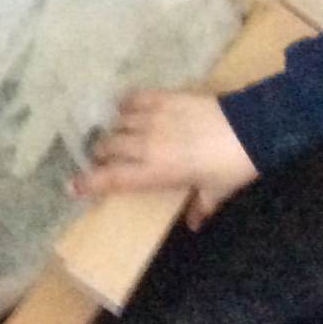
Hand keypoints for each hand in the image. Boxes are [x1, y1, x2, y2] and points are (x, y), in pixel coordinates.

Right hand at [71, 91, 257, 231]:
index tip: (71, 186)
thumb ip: (200, 208)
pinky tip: (125, 108)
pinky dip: (126, 104)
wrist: (251, 130)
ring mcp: (154, 118)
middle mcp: (147, 145)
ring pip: (118, 123)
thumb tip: (194, 225)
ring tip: (117, 134)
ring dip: (115, 130)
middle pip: (109, 147)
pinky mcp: (164, 97)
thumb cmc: (232, 167)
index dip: (89, 182)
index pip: (113, 179)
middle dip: (101, 154)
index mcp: (156, 171)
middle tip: (103, 158)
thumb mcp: (216, 192)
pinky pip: (134, 99)